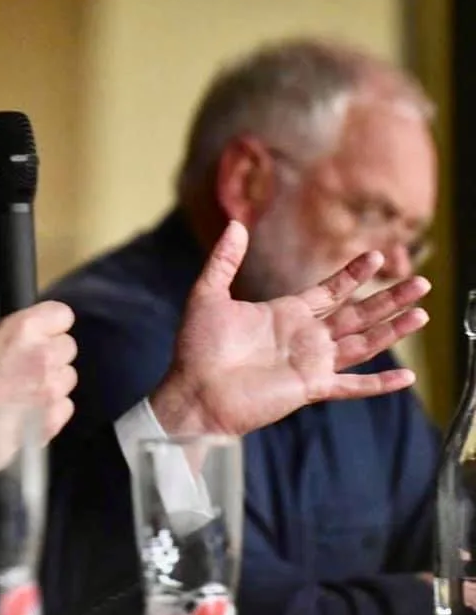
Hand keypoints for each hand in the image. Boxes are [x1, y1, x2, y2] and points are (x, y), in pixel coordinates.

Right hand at [0, 300, 77, 444]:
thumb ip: (11, 335)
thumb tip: (25, 338)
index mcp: (25, 329)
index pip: (62, 315)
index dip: (50, 325)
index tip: (40, 334)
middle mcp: (45, 355)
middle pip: (67, 347)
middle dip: (51, 355)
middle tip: (27, 367)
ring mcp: (52, 390)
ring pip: (67, 378)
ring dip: (51, 382)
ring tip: (25, 393)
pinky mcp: (53, 420)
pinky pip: (64, 407)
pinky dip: (51, 410)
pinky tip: (28, 414)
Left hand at [149, 220, 430, 436]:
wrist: (192, 391)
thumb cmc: (197, 347)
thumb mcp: (208, 294)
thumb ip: (224, 260)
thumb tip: (235, 224)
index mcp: (285, 313)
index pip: (331, 290)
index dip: (353, 274)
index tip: (376, 256)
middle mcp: (305, 336)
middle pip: (357, 313)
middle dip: (388, 298)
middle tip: (421, 282)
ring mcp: (311, 362)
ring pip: (363, 343)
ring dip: (392, 330)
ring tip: (422, 313)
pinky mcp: (310, 387)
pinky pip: (351, 385)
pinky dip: (378, 383)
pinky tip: (405, 377)